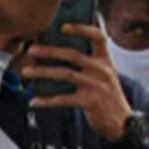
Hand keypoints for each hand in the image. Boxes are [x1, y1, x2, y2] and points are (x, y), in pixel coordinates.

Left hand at [14, 29, 134, 142]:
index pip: (97, 36)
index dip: (81, 28)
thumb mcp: (104, 75)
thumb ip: (88, 62)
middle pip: (72, 54)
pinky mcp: (89, 101)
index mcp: (105, 59)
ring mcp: (95, 85)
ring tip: (27, 71)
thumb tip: (56, 51)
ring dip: (42, 72)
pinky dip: (47, 100)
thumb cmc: (107, 96)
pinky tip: (34, 101)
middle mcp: (101, 69)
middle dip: (49, 50)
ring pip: (64, 73)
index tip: (62, 26)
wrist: (122, 122)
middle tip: (31, 50)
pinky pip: (63, 98)